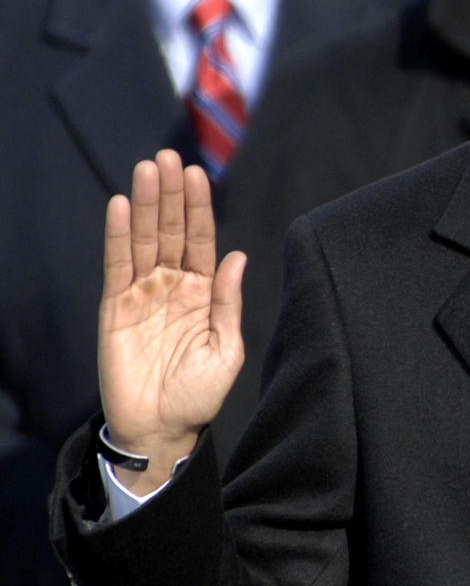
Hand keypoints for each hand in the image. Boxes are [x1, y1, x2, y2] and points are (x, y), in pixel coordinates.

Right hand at [98, 151, 244, 493]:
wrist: (164, 429)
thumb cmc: (200, 394)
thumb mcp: (226, 348)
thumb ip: (228, 302)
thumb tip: (238, 257)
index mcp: (203, 292)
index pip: (200, 240)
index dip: (198, 208)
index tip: (198, 173)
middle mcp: (172, 286)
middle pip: (169, 230)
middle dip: (169, 194)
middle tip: (167, 156)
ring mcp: (142, 295)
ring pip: (142, 240)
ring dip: (143, 204)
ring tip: (146, 169)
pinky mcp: (115, 309)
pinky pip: (116, 267)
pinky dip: (117, 236)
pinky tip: (119, 207)